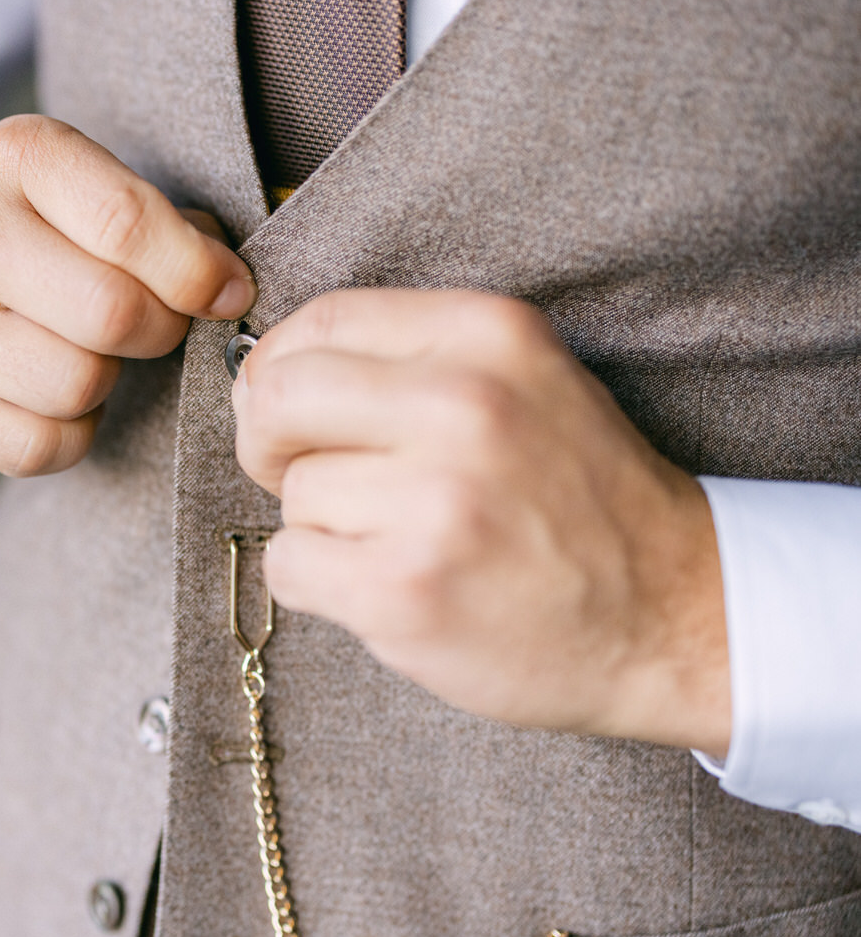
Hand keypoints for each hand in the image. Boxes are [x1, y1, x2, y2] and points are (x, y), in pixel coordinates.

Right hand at [0, 114, 255, 475]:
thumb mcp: (60, 183)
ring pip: (81, 387)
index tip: (225, 291)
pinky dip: (69, 434)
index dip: (197, 273)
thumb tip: (227, 285)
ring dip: (105, 383)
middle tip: (148, 327)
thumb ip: (147, 220)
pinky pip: (43, 446)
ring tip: (77, 353)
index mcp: (13, 158)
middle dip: (157, 332)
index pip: (128, 224)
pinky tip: (46, 397)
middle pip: (113, 316)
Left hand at [232, 289, 731, 754]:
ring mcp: (435, 501)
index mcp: (489, 336)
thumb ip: (410, 359)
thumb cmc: (578, 499)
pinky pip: (290, 566)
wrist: (671, 617)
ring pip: (293, 493)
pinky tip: (386, 587)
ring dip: (322, 526)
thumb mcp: (524, 381)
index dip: (280, 367)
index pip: (323, 319)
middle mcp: (463, 405)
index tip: (290, 409)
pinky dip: (318, 584)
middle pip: (278, 397)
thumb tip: (266, 373)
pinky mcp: (405, 588)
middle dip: (265, 440)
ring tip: (401, 543)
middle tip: (304, 474)